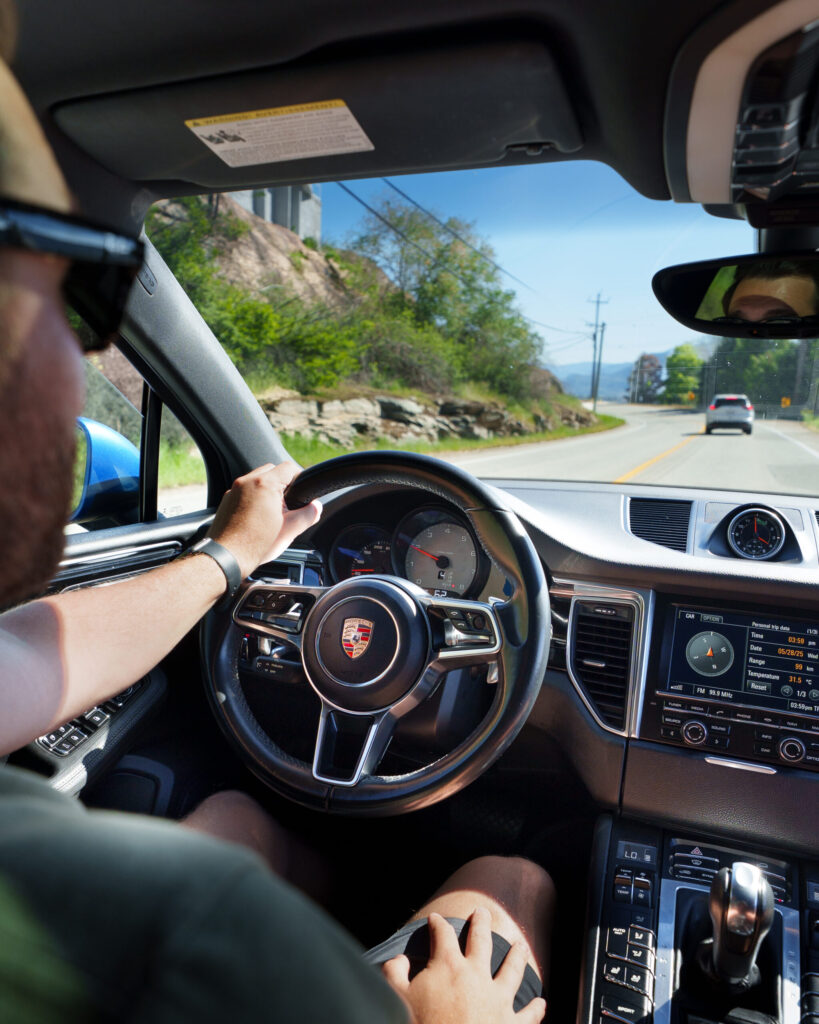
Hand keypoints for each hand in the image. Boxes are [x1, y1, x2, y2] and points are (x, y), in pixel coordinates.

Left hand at [207, 462, 321, 577]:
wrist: (226, 558)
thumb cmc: (254, 545)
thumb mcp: (290, 530)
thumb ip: (308, 515)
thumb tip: (316, 507)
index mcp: (264, 484)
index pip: (289, 468)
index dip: (300, 478)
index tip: (303, 491)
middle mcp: (246, 482)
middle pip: (271, 471)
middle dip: (283, 484)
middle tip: (289, 503)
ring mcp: (234, 491)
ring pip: (256, 481)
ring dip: (267, 490)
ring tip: (273, 513)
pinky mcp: (226, 501)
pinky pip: (244, 492)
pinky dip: (254, 498)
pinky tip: (257, 518)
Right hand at [382, 909, 545, 1023]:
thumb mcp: (397, 998)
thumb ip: (395, 974)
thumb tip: (399, 959)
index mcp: (448, 965)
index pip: (443, 935)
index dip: (438, 924)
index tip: (436, 918)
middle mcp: (476, 975)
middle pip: (481, 940)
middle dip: (481, 924)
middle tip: (483, 912)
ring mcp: (498, 999)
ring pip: (512, 970)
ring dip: (517, 956)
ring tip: (520, 945)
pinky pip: (528, 1014)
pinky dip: (535, 1009)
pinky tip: (540, 1003)